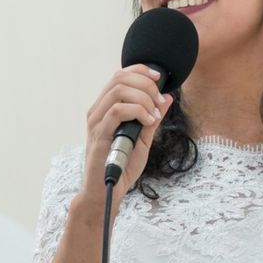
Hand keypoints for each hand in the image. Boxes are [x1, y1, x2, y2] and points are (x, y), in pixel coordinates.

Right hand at [79, 65, 172, 202]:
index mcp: (105, 109)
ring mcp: (96, 122)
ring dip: (143, 98)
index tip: (159, 77)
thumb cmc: (121, 166)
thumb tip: (166, 98)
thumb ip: (152, 118)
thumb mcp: (143, 139)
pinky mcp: (99, 134)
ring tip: (154, 114)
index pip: (119, 76)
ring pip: (119, 91)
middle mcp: (97, 111)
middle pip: (119, 78)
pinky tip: (148, 122)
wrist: (107, 191)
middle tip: (159, 101)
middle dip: (146, 84)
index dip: (140, 70)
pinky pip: (117, 111)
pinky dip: (137, 112)